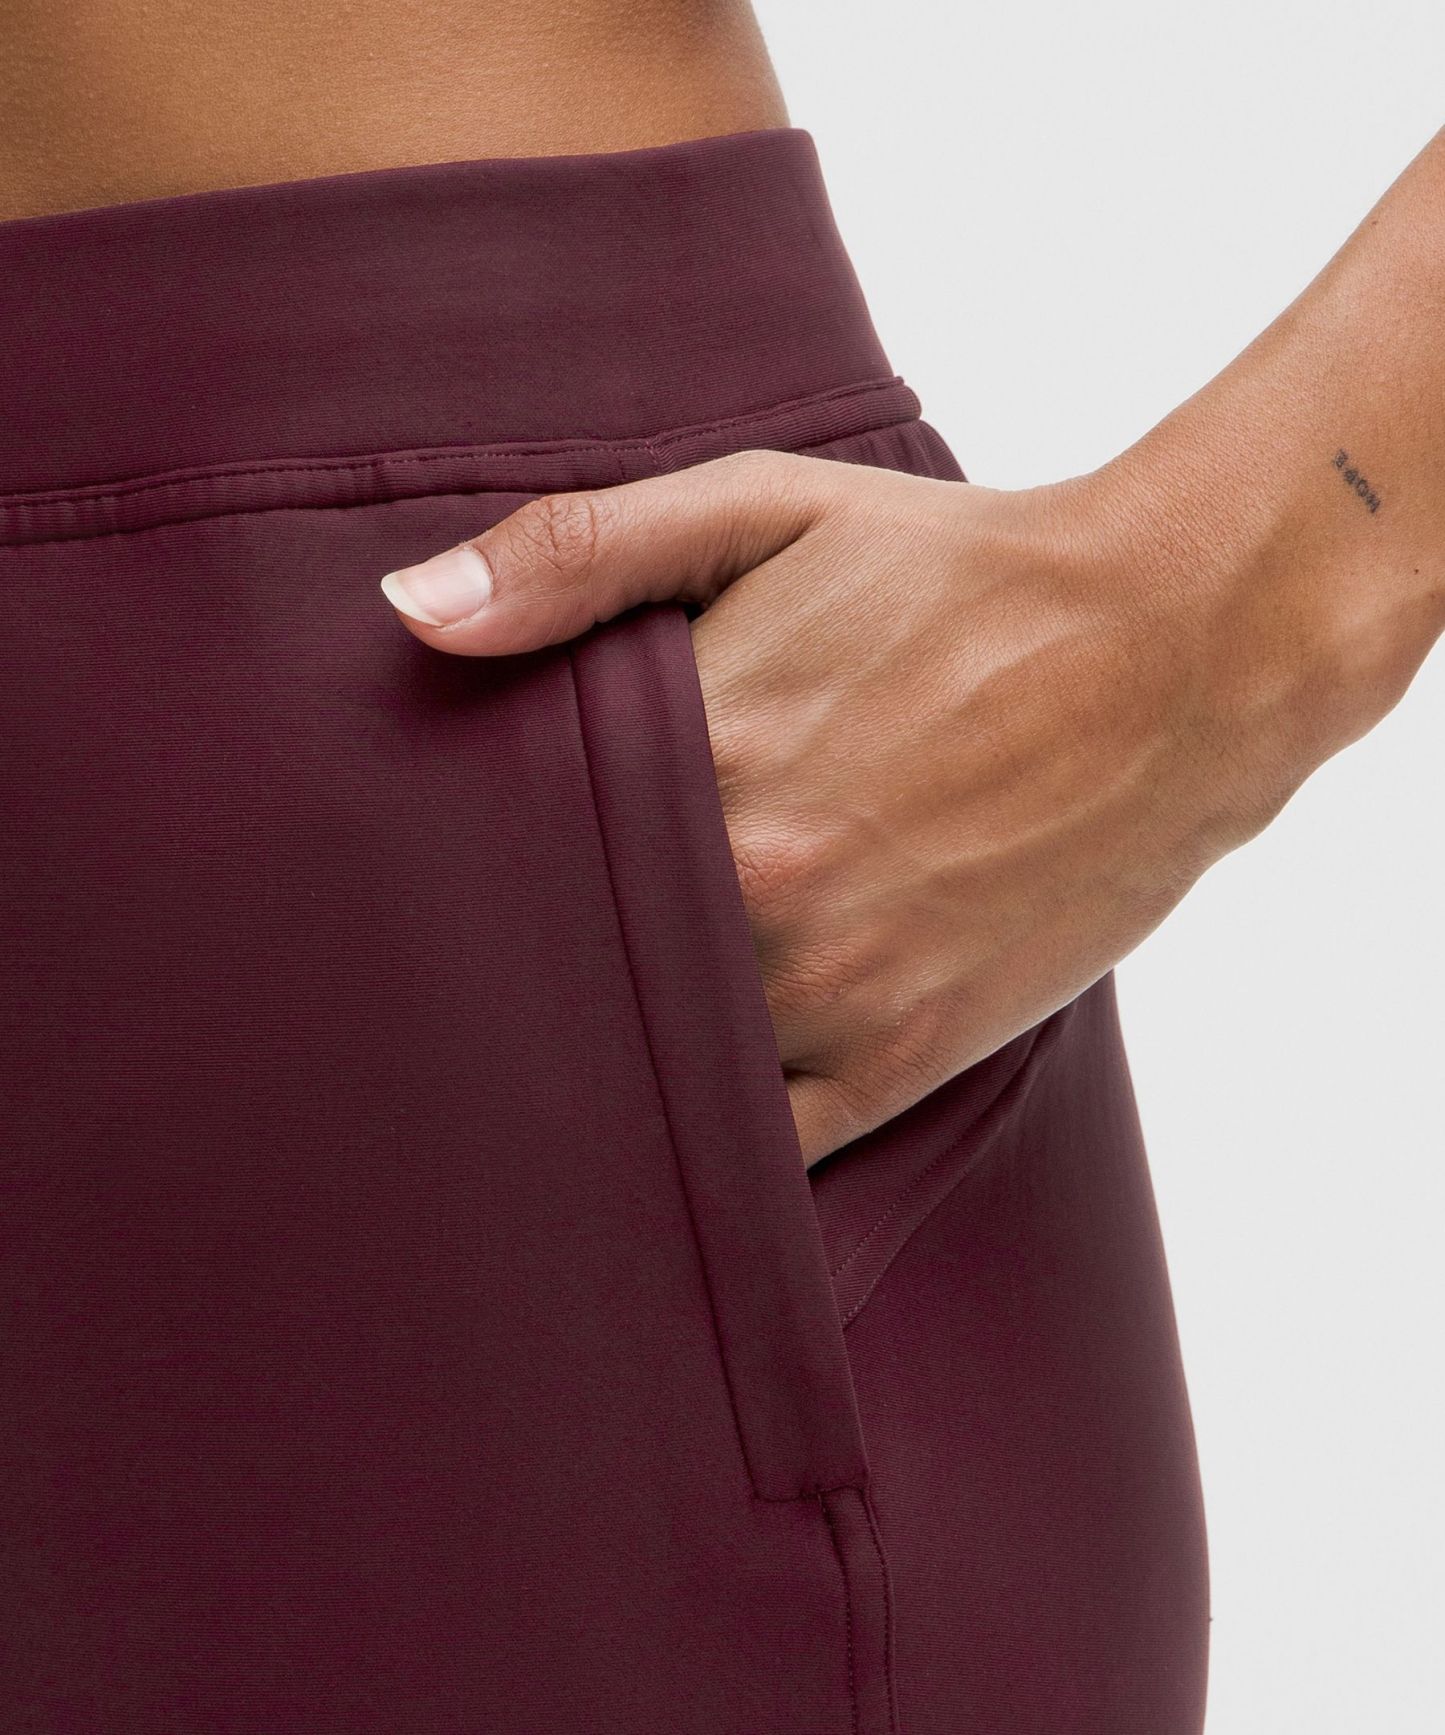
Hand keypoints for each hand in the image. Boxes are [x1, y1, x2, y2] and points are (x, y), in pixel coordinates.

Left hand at [377, 448, 1304, 1162]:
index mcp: (702, 756)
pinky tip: (650, 1157)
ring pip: (659, 1072)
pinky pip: (770, 1153)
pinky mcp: (906, 1056)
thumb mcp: (768, 508)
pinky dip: (707, 1161)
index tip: (414, 899)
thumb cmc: (962, 572)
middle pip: (573, 973)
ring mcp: (834, 987)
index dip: (464, 877)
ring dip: (597, 1073)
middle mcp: (757, 891)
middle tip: (438, 1012)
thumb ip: (580, 554)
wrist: (1175, 650)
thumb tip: (407, 616)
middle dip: (512, 984)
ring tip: (524, 1088)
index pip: (516, 854)